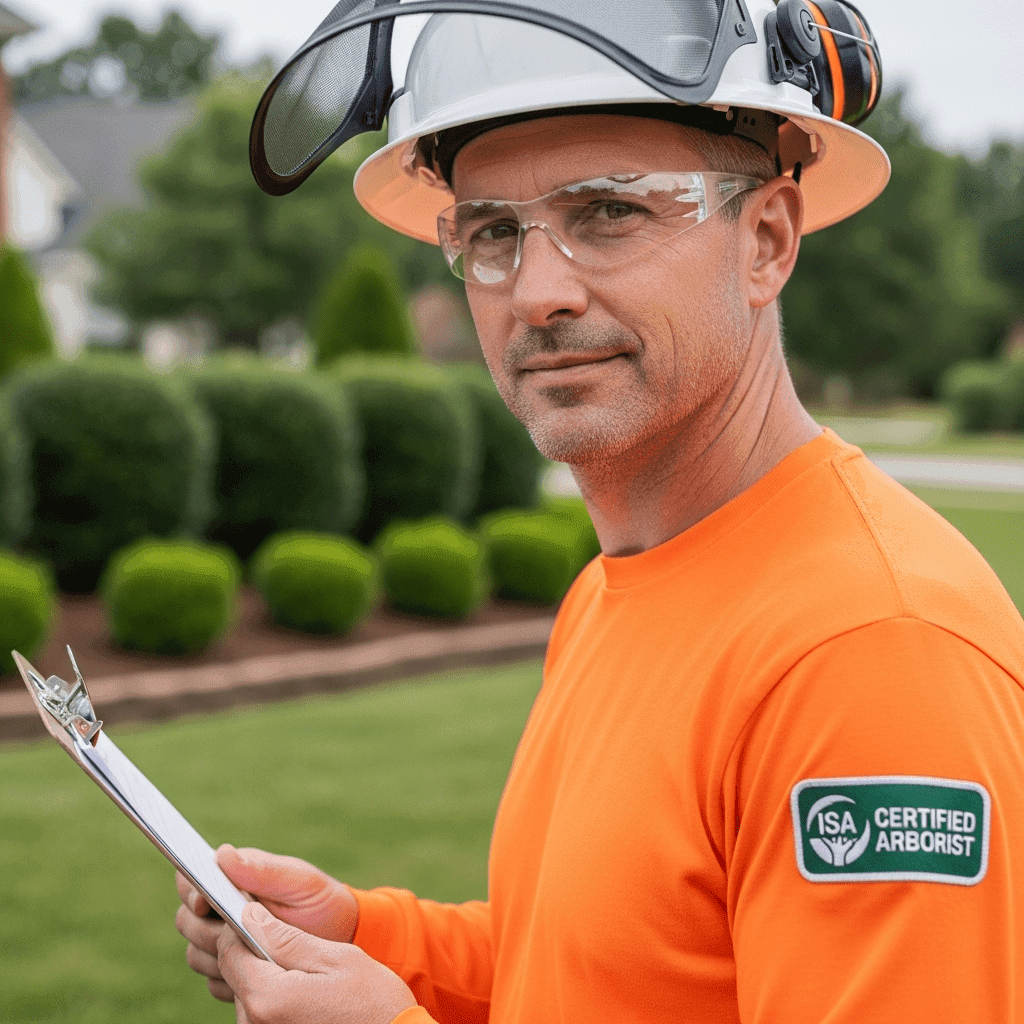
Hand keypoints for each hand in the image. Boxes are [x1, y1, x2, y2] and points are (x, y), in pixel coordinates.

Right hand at [175, 844, 359, 1001]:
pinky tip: (257, 972)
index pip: (190, 882)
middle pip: (186, 921)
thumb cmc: (320, 901)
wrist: (343, 939)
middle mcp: (221, 912)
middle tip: (233, 931)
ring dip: (218, 955)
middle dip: (206, 927)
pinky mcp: (233, 973)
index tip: (205, 902)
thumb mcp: (299, 881)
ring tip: (252, 951)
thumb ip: (263, 869)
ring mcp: (224, 944)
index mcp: (232, 881)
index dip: (191, 892)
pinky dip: (230, 979)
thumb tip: (223, 854)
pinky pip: (214, 982)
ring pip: (195, 954)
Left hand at [218, 901, 416, 1023]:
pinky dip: (276, 994)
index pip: (230, 949)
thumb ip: (286, 939)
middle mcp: (254, 1023)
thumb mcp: (335, 958)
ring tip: (305, 966)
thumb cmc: (371, 1003)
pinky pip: (261, 1010)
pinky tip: (306, 990)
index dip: (242, 923)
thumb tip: (249, 916)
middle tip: (293, 937)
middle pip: (236, 971)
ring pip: (247, 990)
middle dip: (255, 947)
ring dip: (267, 972)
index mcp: (268, 998)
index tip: (263, 909)